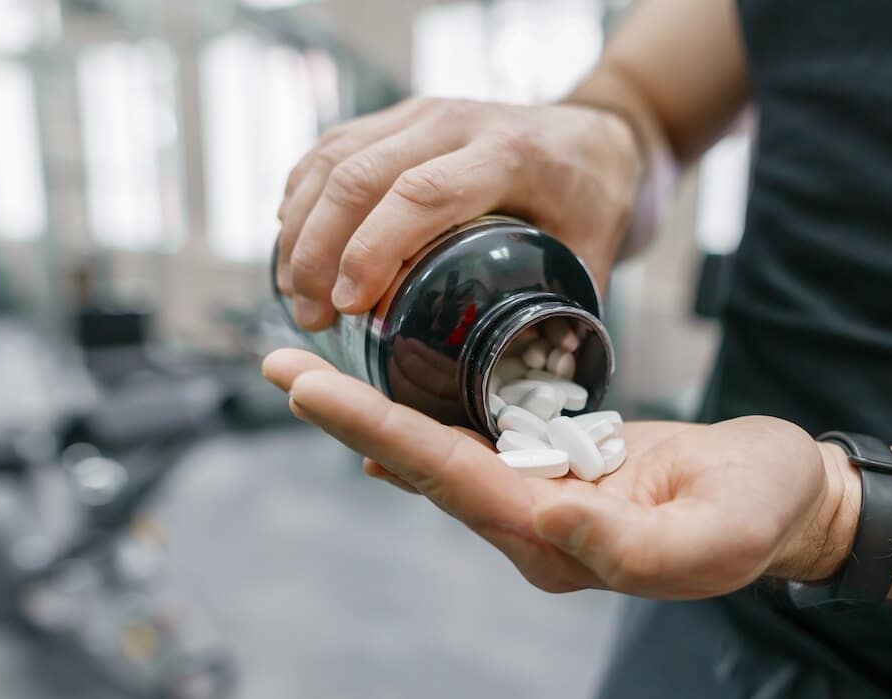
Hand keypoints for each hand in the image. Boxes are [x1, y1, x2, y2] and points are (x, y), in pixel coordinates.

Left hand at [262, 349, 859, 596]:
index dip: (379, 432)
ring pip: (441, 454)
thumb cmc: (761, 512)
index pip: (452, 481)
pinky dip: (423, 423)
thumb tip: (546, 520)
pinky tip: (382, 411)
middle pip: (424, 467)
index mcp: (562, 543)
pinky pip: (476, 446)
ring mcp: (543, 500)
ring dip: (374, 413)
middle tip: (280, 367)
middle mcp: (535, 527)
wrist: (788, 502)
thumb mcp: (714, 532)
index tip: (316, 392)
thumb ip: (630, 544)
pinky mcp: (558, 470)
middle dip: (350, 416)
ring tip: (310, 376)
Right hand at [275, 98, 641, 330]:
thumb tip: (525, 393)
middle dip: (319, 249)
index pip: (422, 194)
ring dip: (301, 228)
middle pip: (361, 174)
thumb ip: (561, 319)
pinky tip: (293, 246)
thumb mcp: (594, 258)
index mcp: (509, 154)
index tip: (347, 307)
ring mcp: (423, 112)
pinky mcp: (400, 117)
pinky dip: (302, 198)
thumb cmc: (594, 202)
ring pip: (334, 157)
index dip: (373, 249)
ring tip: (296, 294)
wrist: (597, 135)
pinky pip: (331, 148)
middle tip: (310, 317)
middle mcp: (457, 122)